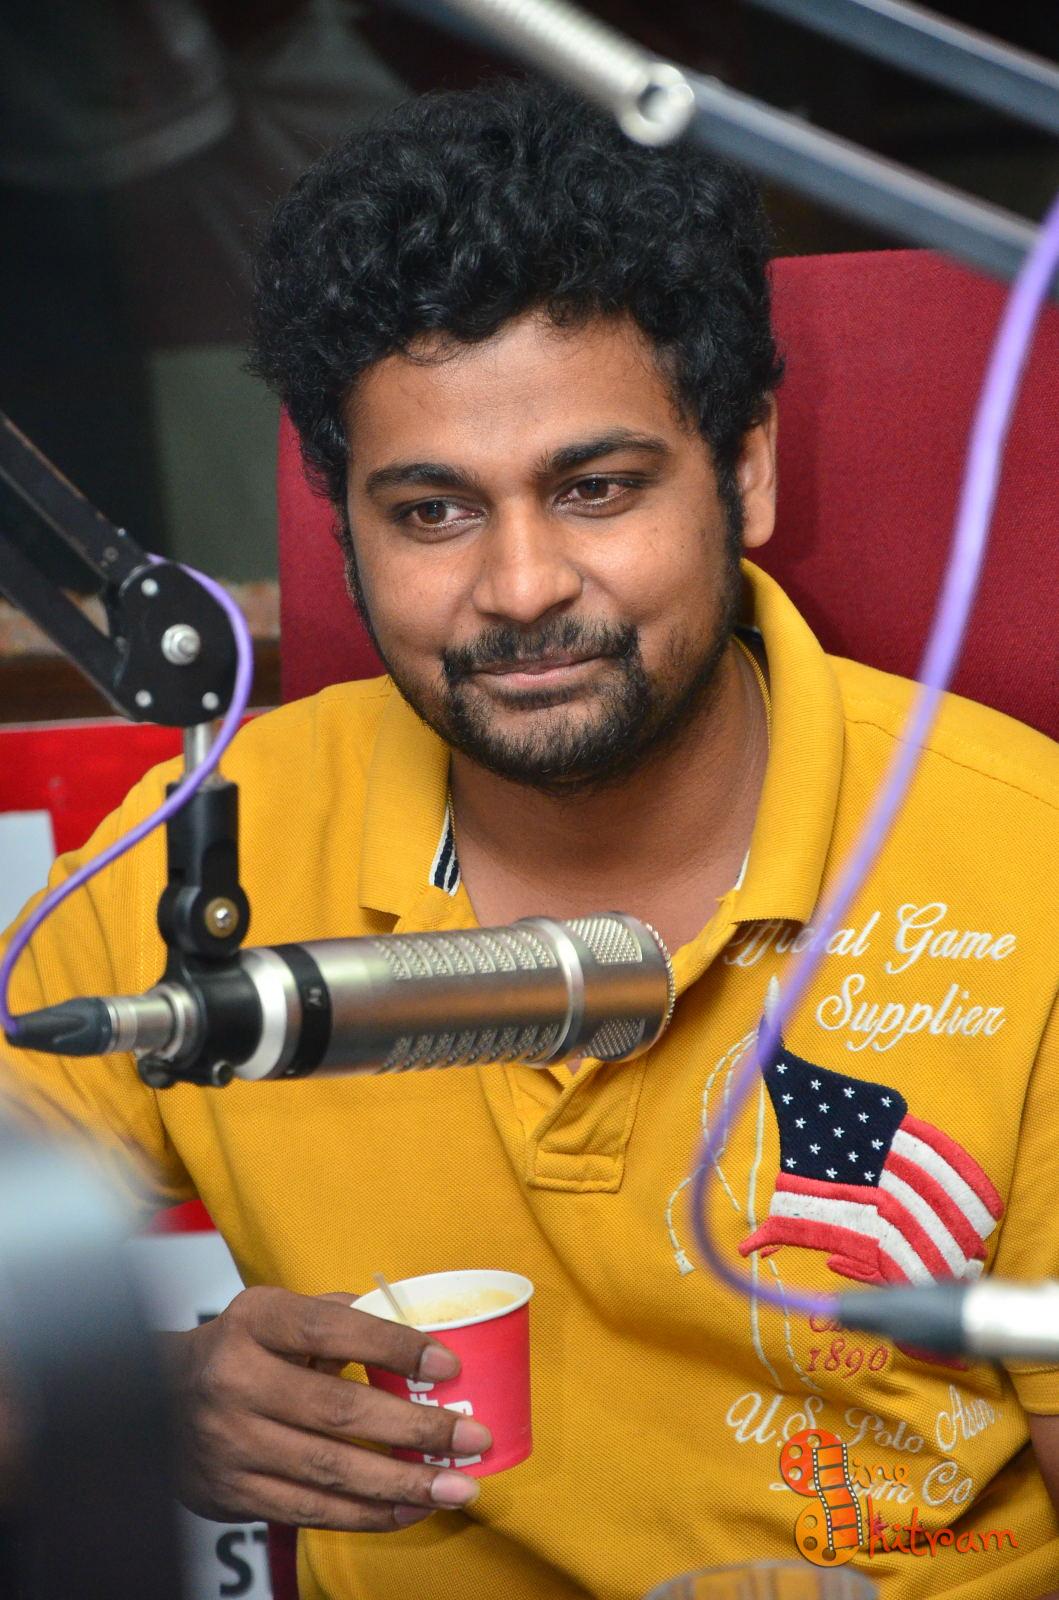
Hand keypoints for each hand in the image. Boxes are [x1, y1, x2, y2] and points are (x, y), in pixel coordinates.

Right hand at [161, 1285, 491, 1530]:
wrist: (153, 1399)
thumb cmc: (240, 1347)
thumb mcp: (276, 1312)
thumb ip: (338, 1314)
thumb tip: (412, 1327)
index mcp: (255, 1321)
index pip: (332, 1327)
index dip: (394, 1346)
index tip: (448, 1365)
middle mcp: (236, 1379)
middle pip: (339, 1410)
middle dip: (416, 1431)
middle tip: (473, 1438)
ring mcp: (231, 1442)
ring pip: (330, 1470)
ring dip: (403, 1484)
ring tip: (456, 1487)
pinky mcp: (232, 1492)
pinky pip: (310, 1509)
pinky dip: (366, 1514)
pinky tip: (410, 1509)